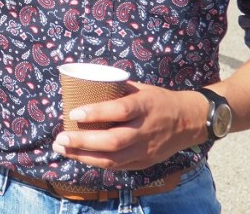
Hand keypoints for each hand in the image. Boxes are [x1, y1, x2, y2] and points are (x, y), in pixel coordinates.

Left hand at [51, 82, 205, 170]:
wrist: (190, 121)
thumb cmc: (159, 100)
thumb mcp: (141, 88)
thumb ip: (116, 90)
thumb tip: (85, 83)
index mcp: (145, 106)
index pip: (119, 111)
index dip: (95, 113)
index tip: (73, 112)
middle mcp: (145, 130)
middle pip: (113, 141)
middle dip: (83, 142)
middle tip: (60, 138)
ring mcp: (146, 149)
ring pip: (113, 159)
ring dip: (84, 156)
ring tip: (62, 149)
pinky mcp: (145, 162)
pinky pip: (118, 166)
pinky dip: (97, 163)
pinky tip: (80, 157)